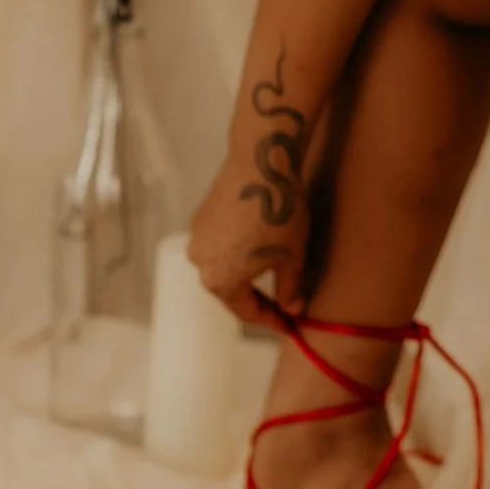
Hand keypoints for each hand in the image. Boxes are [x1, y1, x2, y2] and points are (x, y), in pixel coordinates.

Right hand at [189, 138, 310, 326]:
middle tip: (280, 304)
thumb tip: (291, 309)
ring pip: (223, 266)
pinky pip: (219, 245)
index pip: (246, 312)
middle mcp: (200, 263)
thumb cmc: (280, 214)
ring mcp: (197, 238)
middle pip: (230, 291)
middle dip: (255, 298)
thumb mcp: (292, 258)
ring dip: (244, 273)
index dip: (270, 321)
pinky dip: (236, 250)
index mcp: (220, 281)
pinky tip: (256, 244)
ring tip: (269, 273)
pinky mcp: (200, 217)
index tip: (287, 324)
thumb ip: (289, 289)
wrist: (262, 164)